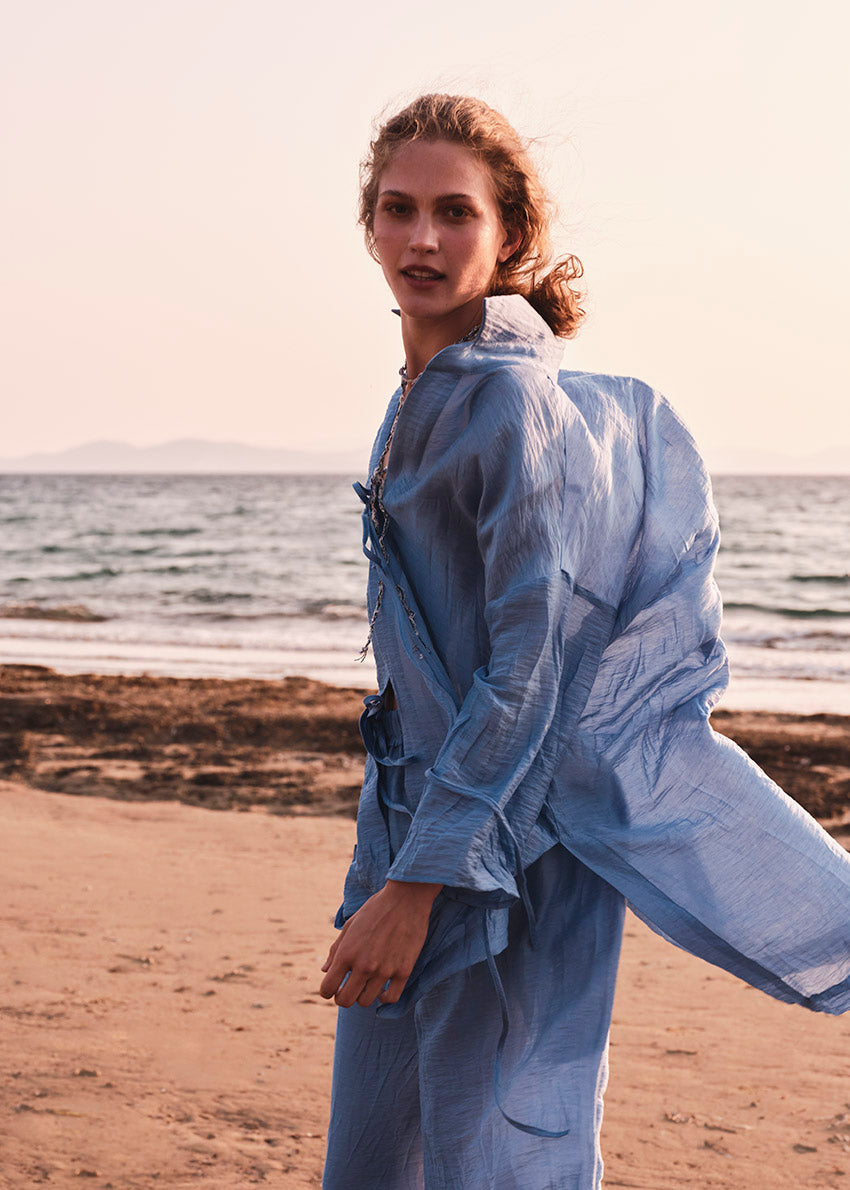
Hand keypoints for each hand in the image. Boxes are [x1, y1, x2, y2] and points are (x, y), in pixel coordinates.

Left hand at [319, 880, 441, 1007]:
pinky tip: (382, 987)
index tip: (333, 987)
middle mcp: (364, 965)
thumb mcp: (350, 925)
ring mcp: (385, 970)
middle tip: (348, 988)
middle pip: (345, 1001)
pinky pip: (390, 998)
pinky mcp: (403, 971)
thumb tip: (325, 970)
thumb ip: (336, 950)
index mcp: (346, 953)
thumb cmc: (375, 909)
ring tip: (366, 984)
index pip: (327, 988)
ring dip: (362, 995)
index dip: (327, 991)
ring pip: (365, 1002)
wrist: (406, 898)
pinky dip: (383, 996)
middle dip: (342, 997)